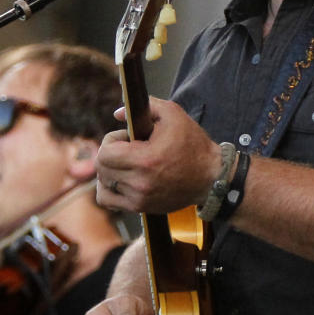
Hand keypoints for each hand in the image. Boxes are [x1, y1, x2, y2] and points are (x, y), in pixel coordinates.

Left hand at [96, 99, 222, 212]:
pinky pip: (108, 201)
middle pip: (102, 168)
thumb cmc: (193, 145)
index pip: (105, 152)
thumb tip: (119, 113)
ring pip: (102, 184)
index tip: (126, 138)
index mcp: (146, 160)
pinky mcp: (141, 208)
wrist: (211, 178)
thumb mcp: (174, 115)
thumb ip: (147, 106)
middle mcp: (140, 183)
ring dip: (109, 172)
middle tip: (127, 150)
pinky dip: (109, 189)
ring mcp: (140, 198)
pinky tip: (121, 180)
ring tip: (124, 165)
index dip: (111, 140)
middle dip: (109, 154)